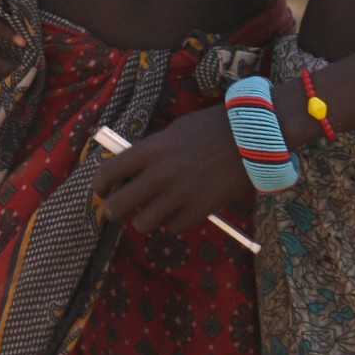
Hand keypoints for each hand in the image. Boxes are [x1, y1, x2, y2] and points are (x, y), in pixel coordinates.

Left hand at [91, 103, 251, 233]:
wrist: (256, 137)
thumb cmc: (216, 127)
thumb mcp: (177, 130)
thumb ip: (154, 150)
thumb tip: (133, 169)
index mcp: (153, 148)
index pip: (109, 171)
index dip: (99, 184)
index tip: (100, 190)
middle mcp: (161, 173)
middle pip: (118, 205)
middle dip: (112, 211)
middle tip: (116, 211)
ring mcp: (180, 194)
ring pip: (143, 223)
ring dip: (145, 219)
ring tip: (152, 213)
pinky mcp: (200, 210)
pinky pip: (173, 227)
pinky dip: (174, 222)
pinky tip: (180, 212)